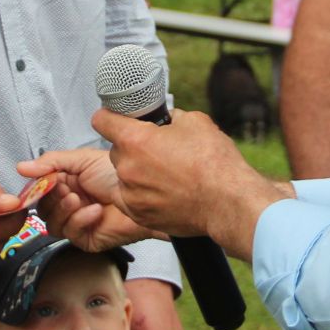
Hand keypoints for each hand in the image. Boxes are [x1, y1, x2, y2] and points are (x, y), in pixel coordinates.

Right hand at [16, 149, 154, 250]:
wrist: (145, 192)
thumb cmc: (118, 175)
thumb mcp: (81, 160)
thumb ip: (51, 163)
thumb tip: (22, 167)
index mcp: (66, 184)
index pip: (40, 190)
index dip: (38, 187)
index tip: (41, 181)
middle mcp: (69, 204)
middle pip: (42, 209)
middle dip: (51, 198)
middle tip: (65, 189)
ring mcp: (77, 223)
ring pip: (52, 224)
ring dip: (63, 210)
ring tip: (78, 198)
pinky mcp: (87, 239)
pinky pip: (71, 234)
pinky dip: (80, 220)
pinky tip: (95, 210)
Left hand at [91, 108, 287, 253]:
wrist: (227, 202)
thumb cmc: (214, 164)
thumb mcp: (194, 122)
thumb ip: (170, 118)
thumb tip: (165, 120)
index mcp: (135, 140)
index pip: (101, 120)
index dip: (109, 116)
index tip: (114, 118)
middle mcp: (127, 167)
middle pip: (116, 149)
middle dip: (132, 147)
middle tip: (158, 150)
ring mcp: (131, 194)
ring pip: (124, 175)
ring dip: (138, 172)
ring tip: (166, 174)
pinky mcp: (138, 214)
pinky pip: (129, 197)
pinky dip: (141, 193)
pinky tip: (163, 190)